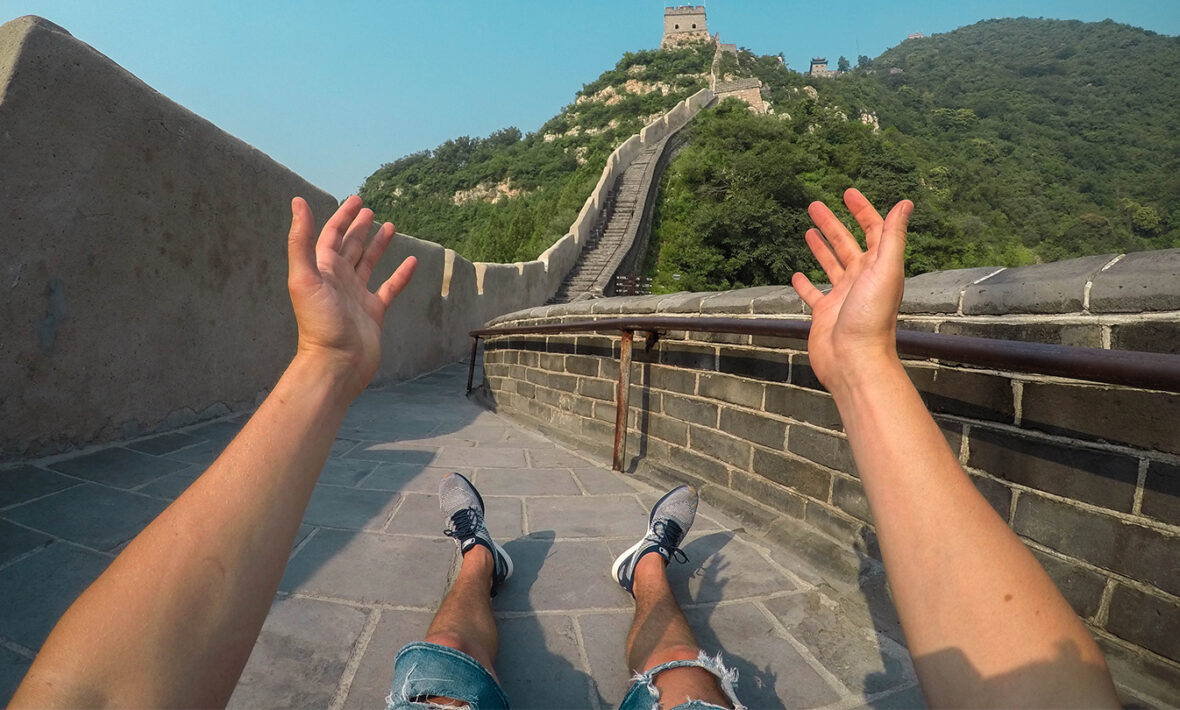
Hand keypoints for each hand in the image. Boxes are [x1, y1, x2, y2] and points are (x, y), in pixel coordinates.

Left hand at [287, 195, 416, 396]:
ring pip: (369, 263)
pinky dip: (401, 275)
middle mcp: (340, 280)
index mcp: (323, 269)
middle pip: (351, 246)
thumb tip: (298, 202)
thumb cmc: (319, 322)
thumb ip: (301, 240)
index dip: (343, 216)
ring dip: (378, 245)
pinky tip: (412, 262)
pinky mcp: (374, 312)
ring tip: (390, 227)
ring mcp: (357, 296)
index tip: (357, 201)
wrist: (337, 363)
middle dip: (359, 227)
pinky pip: (390, 288)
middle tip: (370, 211)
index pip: (332, 235)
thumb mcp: (305, 277)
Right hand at [790, 189, 911, 396]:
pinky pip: (813, 294)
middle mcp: (861, 279)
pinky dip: (805, 284)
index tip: (847, 192)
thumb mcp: (886, 270)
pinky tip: (796, 275)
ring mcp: (842, 296)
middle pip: (846, 244)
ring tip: (807, 230)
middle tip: (814, 205)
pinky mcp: (825, 313)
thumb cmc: (871, 317)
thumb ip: (893, 236)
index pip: (872, 230)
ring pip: (830, 265)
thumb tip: (906, 203)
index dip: (862, 210)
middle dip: (832, 223)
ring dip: (821, 247)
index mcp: (878, 267)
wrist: (853, 360)